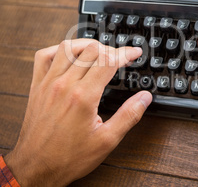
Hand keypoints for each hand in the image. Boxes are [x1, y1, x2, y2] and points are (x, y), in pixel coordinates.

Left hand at [5, 39, 151, 185]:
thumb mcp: (107, 140)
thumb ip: (129, 115)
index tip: (135, 53)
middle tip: (122, 58)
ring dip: (88, 45)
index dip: (126, 53)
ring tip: (100, 52)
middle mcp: (64, 85)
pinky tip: (71, 55)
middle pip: (92, 50)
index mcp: (83, 97)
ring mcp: (48, 83)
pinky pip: (45, 56)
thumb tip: (144, 98)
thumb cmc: (68, 157)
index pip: (108, 61)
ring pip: (69, 47)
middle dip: (111, 49)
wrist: (37, 167)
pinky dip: (60, 49)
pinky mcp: (37, 86)